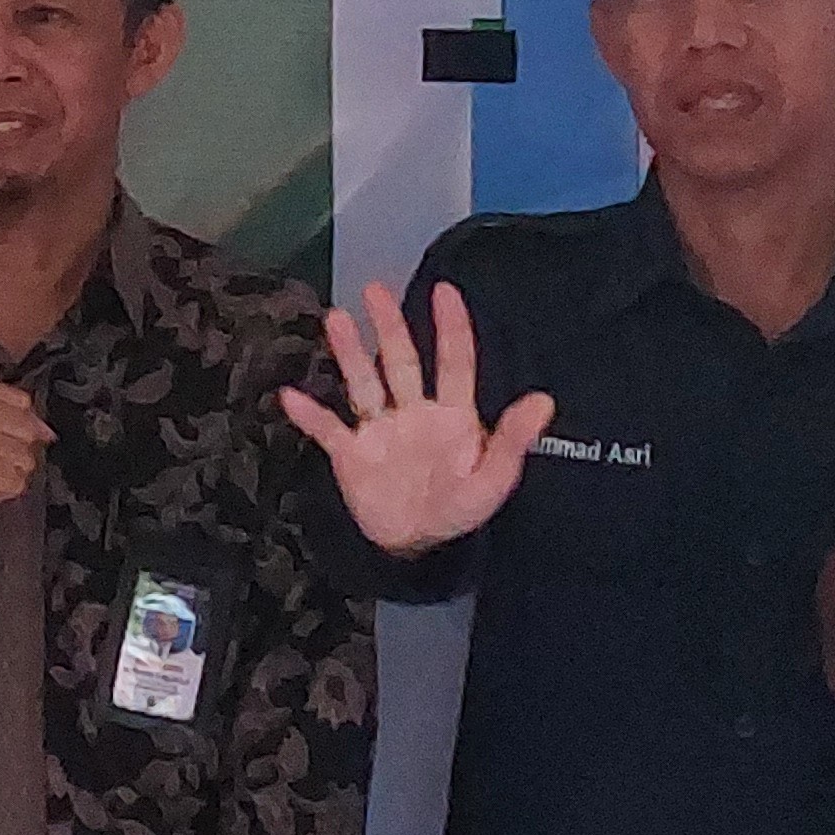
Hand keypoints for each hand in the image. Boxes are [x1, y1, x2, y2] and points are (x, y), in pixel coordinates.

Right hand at [281, 283, 556, 552]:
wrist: (417, 545)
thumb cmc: (459, 508)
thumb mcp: (494, 478)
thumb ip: (514, 439)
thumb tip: (543, 400)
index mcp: (451, 414)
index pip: (453, 361)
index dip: (451, 327)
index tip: (446, 291)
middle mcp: (413, 412)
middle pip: (400, 360)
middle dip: (389, 325)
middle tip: (375, 290)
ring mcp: (380, 430)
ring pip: (363, 383)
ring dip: (349, 353)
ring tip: (335, 319)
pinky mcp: (351, 455)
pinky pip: (328, 430)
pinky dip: (310, 415)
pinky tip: (291, 398)